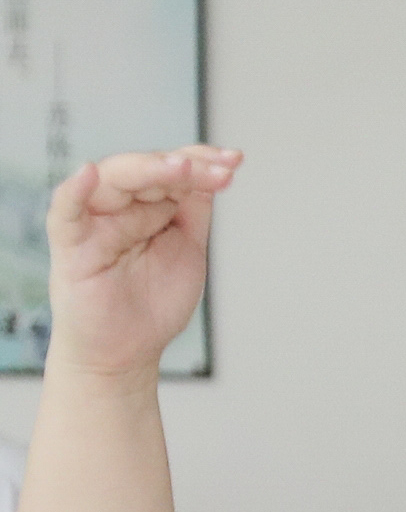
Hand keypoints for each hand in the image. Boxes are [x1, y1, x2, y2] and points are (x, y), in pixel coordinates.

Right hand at [47, 147, 238, 378]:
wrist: (127, 350)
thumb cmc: (153, 300)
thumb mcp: (187, 247)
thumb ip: (192, 209)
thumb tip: (209, 172)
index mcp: (147, 204)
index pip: (171, 169)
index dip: (202, 161)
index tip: (234, 160)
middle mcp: (119, 206)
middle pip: (146, 169)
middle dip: (186, 166)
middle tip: (219, 171)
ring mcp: (94, 221)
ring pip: (112, 179)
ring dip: (147, 169)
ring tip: (181, 168)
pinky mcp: (71, 244)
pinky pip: (65, 211)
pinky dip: (75, 191)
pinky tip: (89, 174)